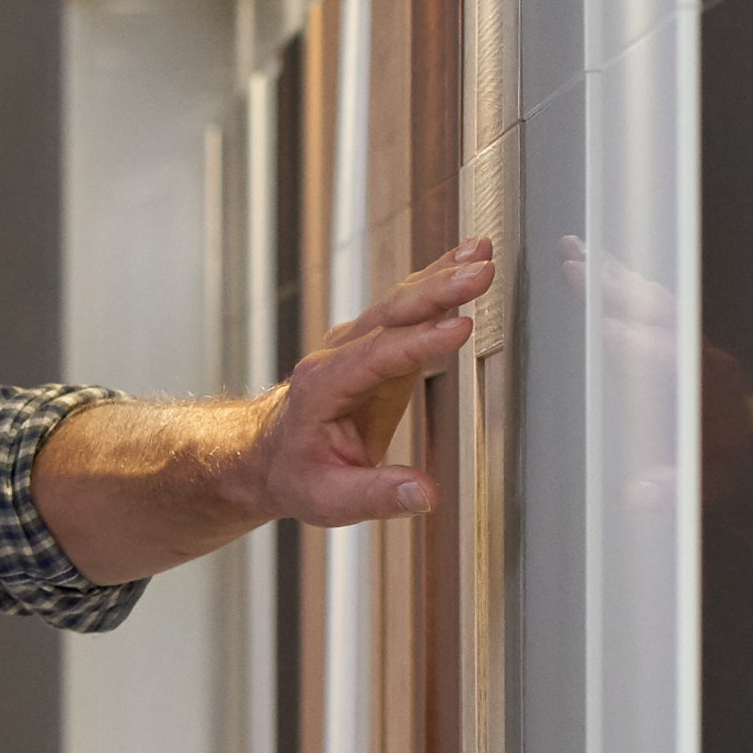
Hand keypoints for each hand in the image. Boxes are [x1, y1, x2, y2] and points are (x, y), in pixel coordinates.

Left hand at [240, 240, 496, 527]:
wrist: (270, 454)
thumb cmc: (297, 474)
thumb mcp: (329, 500)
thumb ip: (377, 497)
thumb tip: (426, 495)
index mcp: (324, 386)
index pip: (377, 357)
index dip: (420, 342)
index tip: (460, 328)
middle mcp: (338, 354)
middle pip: (392, 314)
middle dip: (437, 291)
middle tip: (479, 274)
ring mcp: (356, 343)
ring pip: (401, 300)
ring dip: (441, 274)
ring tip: (481, 253)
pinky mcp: (375, 342)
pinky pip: (408, 305)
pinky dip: (437, 280)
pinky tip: (466, 260)